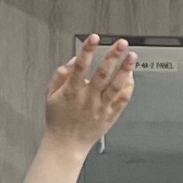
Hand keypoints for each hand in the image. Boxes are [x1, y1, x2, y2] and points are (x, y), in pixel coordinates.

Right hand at [44, 36, 136, 150]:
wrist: (66, 144)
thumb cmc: (58, 120)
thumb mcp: (50, 95)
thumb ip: (60, 76)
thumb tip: (72, 60)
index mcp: (72, 91)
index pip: (80, 66)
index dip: (87, 50)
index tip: (94, 38)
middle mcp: (88, 98)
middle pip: (102, 73)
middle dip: (113, 56)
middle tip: (121, 43)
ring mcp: (100, 107)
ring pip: (116, 86)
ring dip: (125, 70)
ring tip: (132, 57)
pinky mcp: (110, 115)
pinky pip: (122, 100)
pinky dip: (128, 87)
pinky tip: (131, 76)